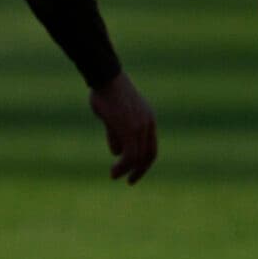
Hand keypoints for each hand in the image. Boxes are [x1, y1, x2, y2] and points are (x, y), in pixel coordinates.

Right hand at [89, 70, 157, 184]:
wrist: (106, 77)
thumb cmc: (107, 93)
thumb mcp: (114, 116)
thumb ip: (117, 133)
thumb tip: (116, 152)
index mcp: (148, 119)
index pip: (151, 148)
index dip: (144, 163)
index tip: (134, 172)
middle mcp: (148, 124)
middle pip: (148, 155)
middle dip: (139, 170)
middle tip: (129, 180)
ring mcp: (140, 126)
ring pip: (137, 157)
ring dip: (126, 169)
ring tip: (114, 175)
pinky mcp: (129, 128)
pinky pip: (130, 154)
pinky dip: (123, 166)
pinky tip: (114, 171)